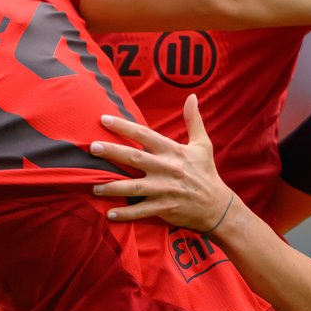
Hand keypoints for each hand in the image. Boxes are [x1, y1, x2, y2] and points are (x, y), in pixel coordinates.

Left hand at [88, 96, 237, 230]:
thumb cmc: (206, 173)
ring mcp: (164, 190)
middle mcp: (167, 169)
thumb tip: (192, 96)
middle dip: (112, 152)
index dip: (124, 126)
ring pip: (134, 187)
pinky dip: (126, 214)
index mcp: (173, 151)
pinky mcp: (165, 208)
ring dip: (112, 187)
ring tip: (93, 186)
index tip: (103, 119)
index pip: (144, 134)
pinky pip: (141, 211)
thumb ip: (194, 120)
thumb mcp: (203, 144)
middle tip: (92, 147)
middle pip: (134, 158)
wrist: (218, 206)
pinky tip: (109, 215)